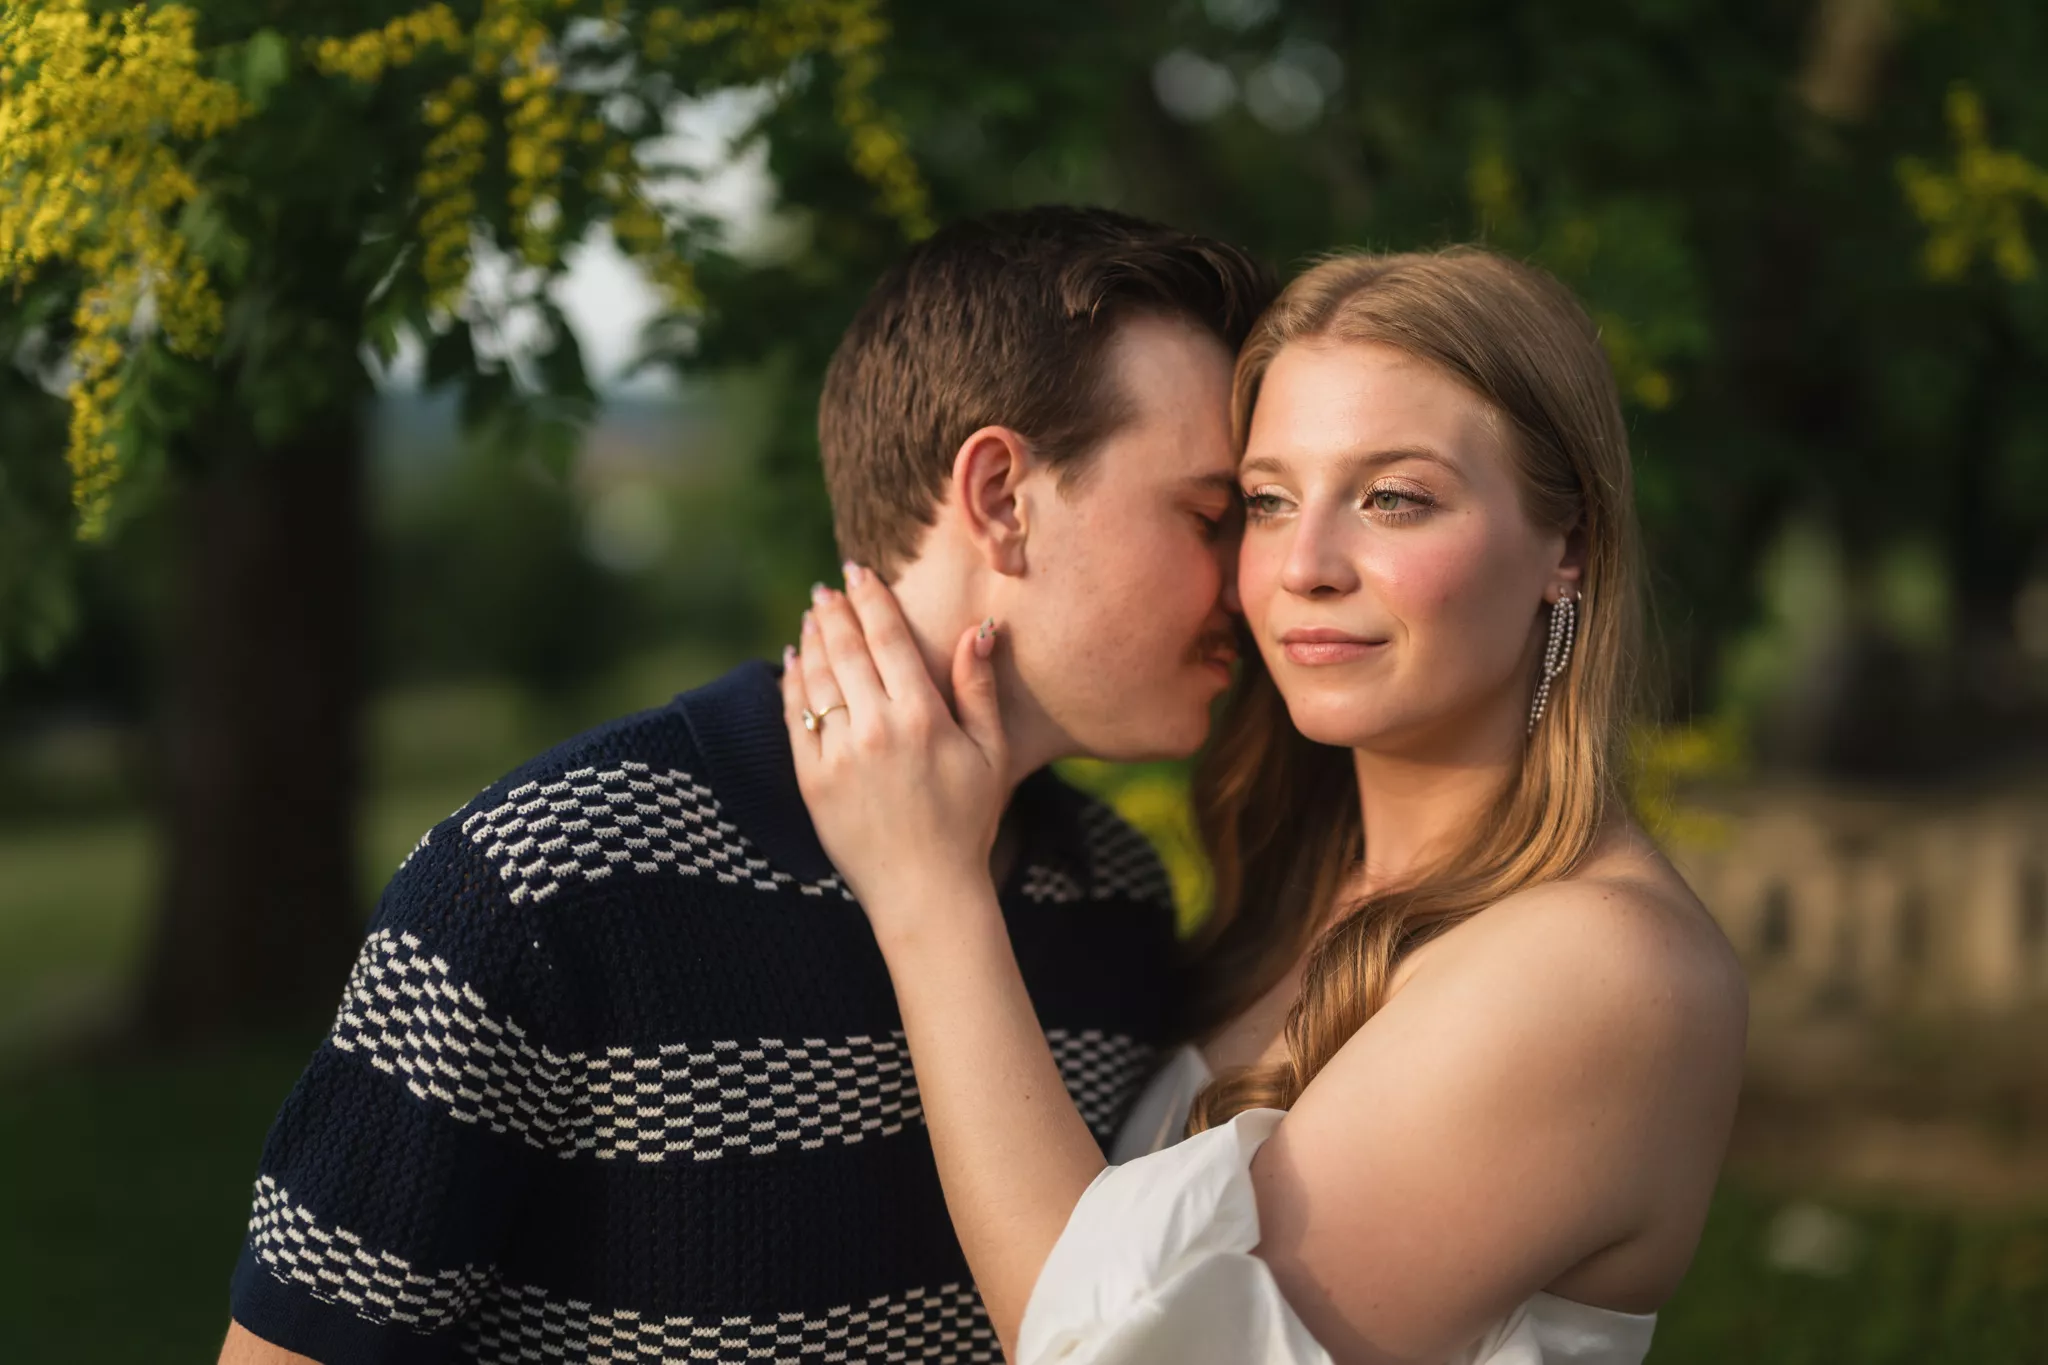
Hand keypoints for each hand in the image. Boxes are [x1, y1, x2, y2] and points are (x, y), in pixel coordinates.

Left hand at [780, 565, 1008, 936]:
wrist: (925, 891)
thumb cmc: (968, 823)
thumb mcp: (991, 754)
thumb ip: (979, 689)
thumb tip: (980, 630)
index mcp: (922, 717)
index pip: (888, 638)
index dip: (871, 599)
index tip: (859, 573)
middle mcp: (875, 728)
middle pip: (846, 650)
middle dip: (835, 611)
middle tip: (827, 588)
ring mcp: (838, 755)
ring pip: (816, 678)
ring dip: (811, 640)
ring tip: (812, 616)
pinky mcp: (812, 781)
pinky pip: (795, 719)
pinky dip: (791, 684)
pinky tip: (793, 664)